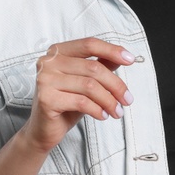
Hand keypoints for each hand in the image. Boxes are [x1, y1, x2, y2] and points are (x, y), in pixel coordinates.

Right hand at [18, 37, 135, 154]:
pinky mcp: (46, 99)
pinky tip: (103, 116)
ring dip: (109, 101)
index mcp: (57, 52)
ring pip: (89, 86)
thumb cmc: (66, 104)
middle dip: (116, 85)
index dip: (112, 50)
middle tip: (127, 100)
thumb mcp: (86, 83)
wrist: (43, 130)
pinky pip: (81, 102)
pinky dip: (97, 110)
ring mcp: (45, 80)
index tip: (130, 60)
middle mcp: (48, 62)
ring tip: (117, 112)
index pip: (89, 44)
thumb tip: (122, 57)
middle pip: (93, 67)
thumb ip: (100, 66)